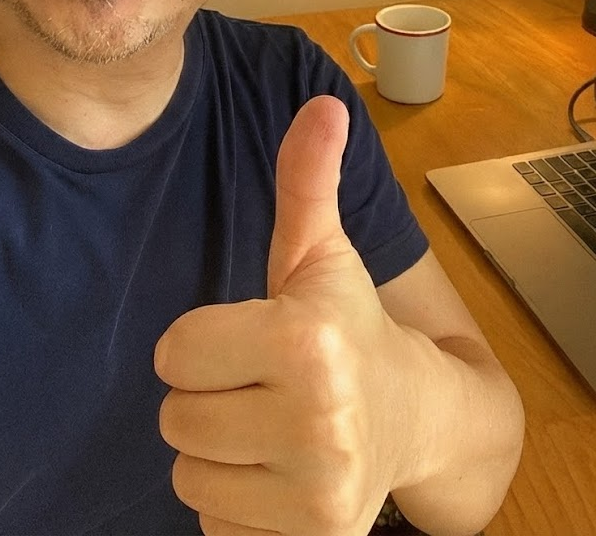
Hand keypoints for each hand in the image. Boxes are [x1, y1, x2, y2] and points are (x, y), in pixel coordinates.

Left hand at [155, 96, 402, 535]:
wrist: (420, 418)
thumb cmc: (353, 324)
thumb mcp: (323, 252)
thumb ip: (306, 179)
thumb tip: (322, 102)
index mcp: (308, 341)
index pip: (175, 350)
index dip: (204, 341)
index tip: (249, 339)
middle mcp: (317, 424)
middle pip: (175, 417)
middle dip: (209, 396)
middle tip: (263, 385)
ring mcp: (316, 498)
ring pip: (189, 475)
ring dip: (219, 452)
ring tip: (273, 428)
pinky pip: (213, 528)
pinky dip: (237, 504)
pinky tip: (281, 474)